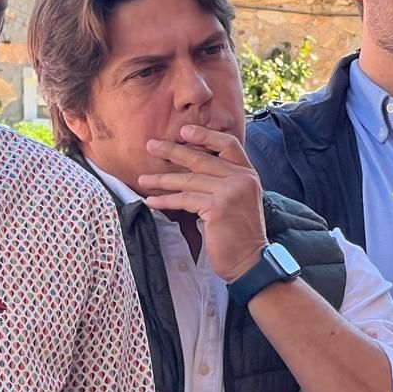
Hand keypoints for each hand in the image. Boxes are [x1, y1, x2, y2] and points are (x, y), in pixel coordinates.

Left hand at [140, 124, 267, 282]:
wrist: (249, 261)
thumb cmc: (237, 233)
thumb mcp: (236, 200)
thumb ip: (221, 181)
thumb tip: (189, 170)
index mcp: (247, 174)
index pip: (228, 144)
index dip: (205, 136)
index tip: (183, 131)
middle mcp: (242, 179)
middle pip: (201, 158)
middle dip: (172, 150)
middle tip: (150, 145)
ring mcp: (231, 191)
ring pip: (188, 180)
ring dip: (161, 179)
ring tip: (142, 179)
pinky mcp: (217, 207)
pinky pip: (184, 199)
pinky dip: (165, 200)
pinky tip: (150, 201)